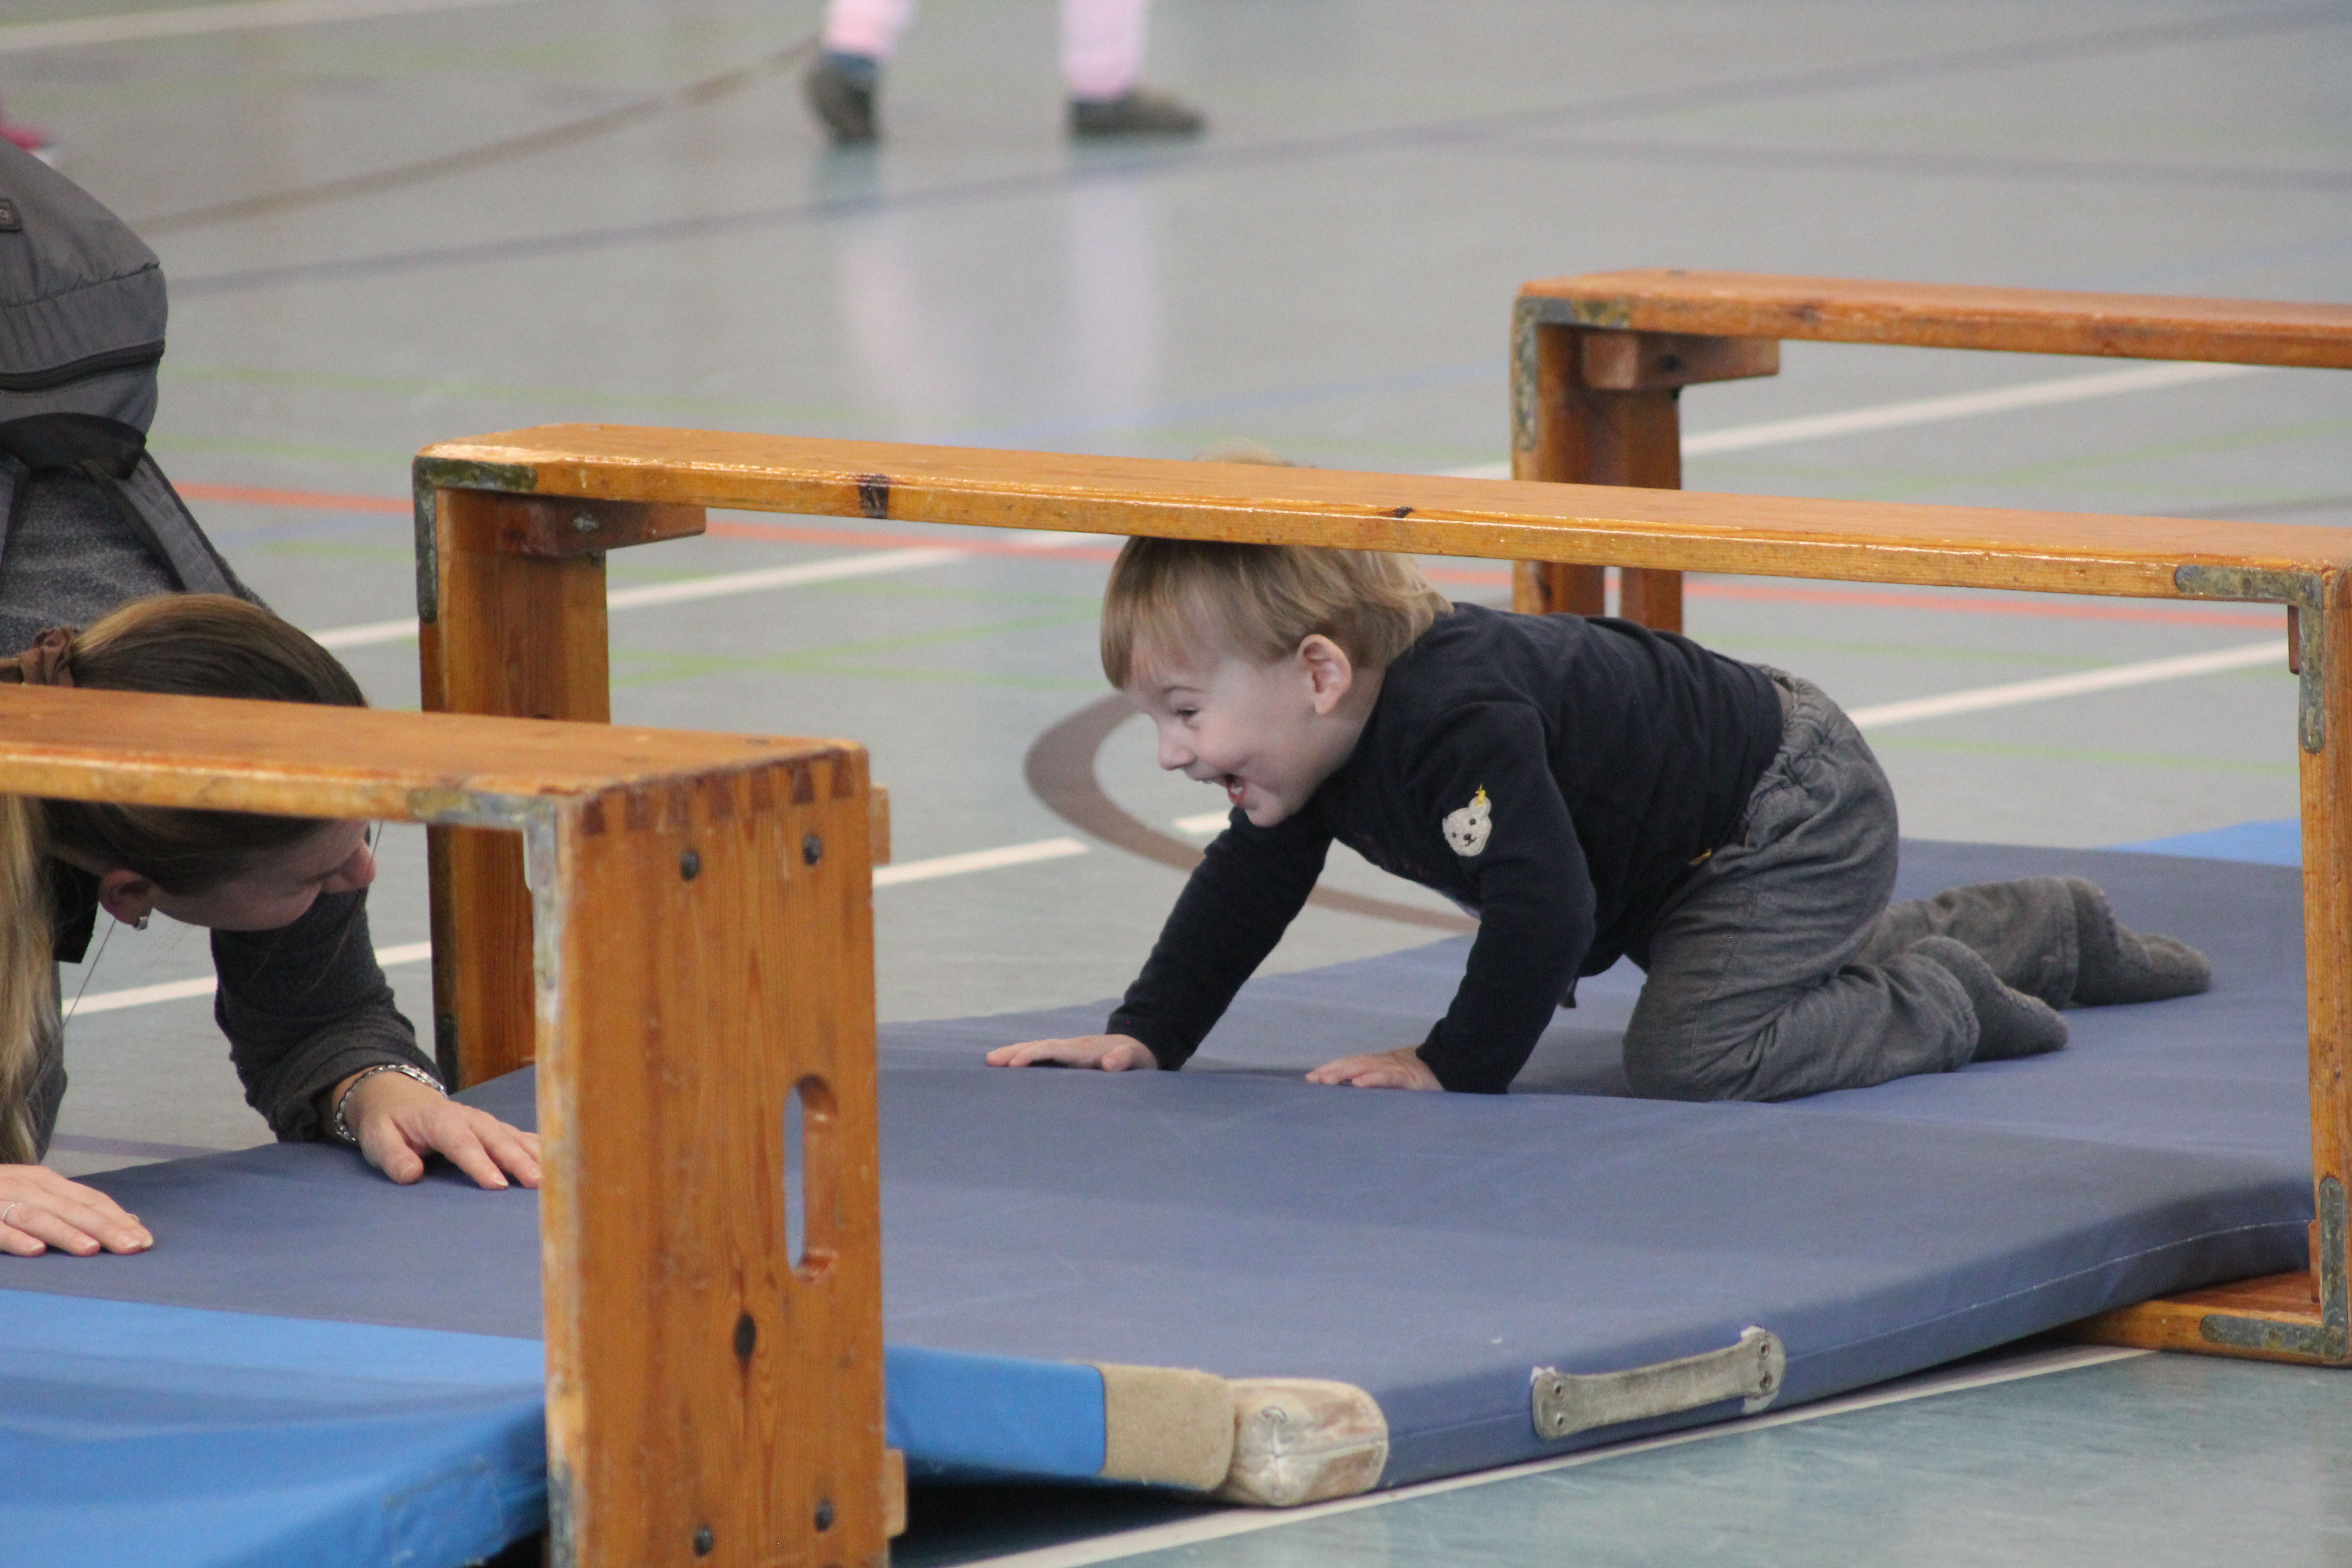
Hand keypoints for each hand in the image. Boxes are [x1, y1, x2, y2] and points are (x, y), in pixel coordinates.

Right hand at [0, 1164, 153, 1256]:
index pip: (90, 1200)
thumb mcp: (36, 1196)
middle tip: (132, 1247)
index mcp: (44, 1181)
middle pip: (73, 1208)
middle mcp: (26, 1186)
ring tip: (91, 1250)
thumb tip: (127, 1220)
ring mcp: (0, 1199)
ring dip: (65, 1233)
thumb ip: (75, 1208)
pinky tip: (36, 1251)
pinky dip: (16, 1238)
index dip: (118, 1219)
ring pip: (38, 1216)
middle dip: (105, 1228)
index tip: (145, 1240)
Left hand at [337, 1070, 540, 1189]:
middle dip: (519, 1161)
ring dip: (535, 1156)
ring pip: (514, 1137)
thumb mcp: (377, 1138)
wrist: (399, 1097)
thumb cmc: (389, 1122)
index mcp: (441, 1120)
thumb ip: (393, 1156)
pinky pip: (521, 1136)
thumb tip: (411, 1175)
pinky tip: (558, 1161)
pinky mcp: (495, 1128)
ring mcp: (486, 1122)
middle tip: (536, 1183)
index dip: (481, 1164)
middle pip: (497, 1140)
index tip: (497, 1185)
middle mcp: (470, 1118)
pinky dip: (540, 1147)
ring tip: (554, 1176)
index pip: (463, 1144)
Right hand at [985, 1034, 1158, 1071]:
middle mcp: (1071, 1047)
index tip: (1014, 1065)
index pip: (1053, 1050)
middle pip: (1038, 1046)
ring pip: (1037, 1049)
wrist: (1139, 1045)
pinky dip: (1024, 1057)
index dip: (1034, 1055)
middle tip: (990, 1060)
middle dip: (1014, 1052)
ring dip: (1014, 1053)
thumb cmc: (1137, 1056)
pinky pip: (1041, 1056)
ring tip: (990, 1060)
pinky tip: (1009, 1065)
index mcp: (1084, 1050)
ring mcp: (1068, 1050)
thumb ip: (1124, 1059)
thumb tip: (1109, 1063)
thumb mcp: (1137, 1058)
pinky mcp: (1067, 1056)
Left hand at [1305, 1045, 1441, 1090]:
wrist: (1451, 1066)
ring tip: (1325, 1080)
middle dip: (1330, 1071)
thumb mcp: (1397, 1080)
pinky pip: (1388, 1077)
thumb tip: (1356, 1093)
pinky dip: (1373, 1079)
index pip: (1350, 1065)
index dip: (1330, 1070)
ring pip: (1365, 1067)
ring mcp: (1395, 1068)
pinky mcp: (1408, 1078)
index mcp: (1379, 1064)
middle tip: (1311, 1080)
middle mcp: (1383, 1063)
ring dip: (1343, 1073)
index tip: (1310, 1078)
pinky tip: (1359, 1083)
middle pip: (1352, 1064)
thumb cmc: (1422, 1077)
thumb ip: (1379, 1085)